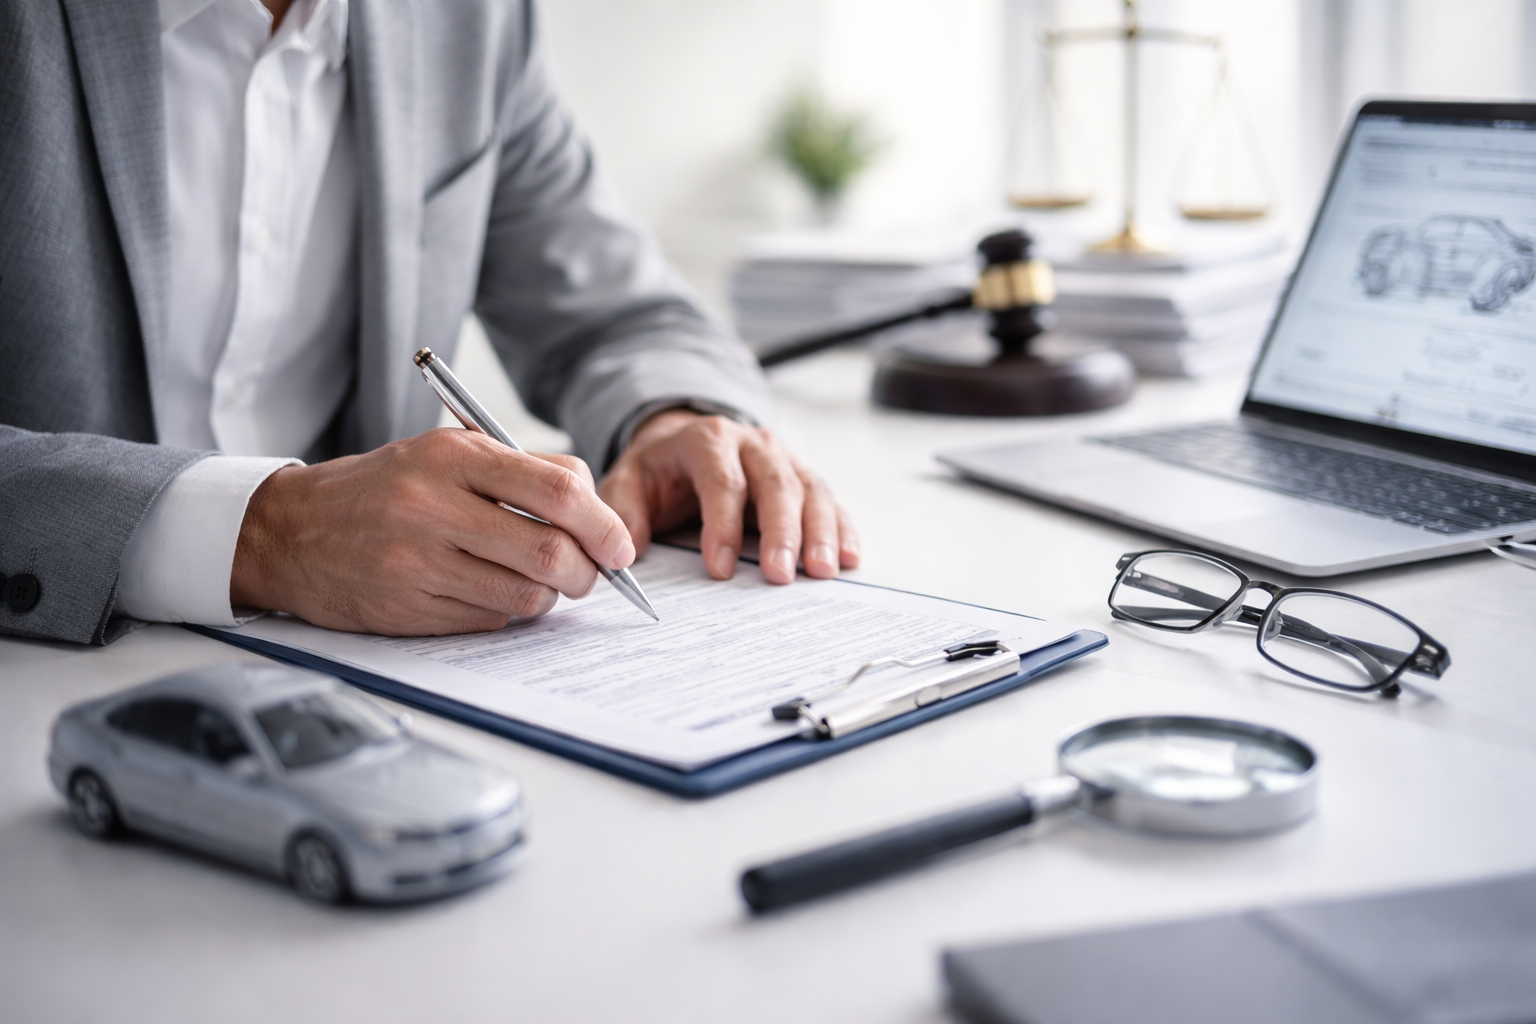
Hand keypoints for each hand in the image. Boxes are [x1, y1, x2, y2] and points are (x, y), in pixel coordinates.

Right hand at [231, 429, 634, 634]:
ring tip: (535, 578)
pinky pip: (490, 618)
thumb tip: (598, 509)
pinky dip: (506, 609)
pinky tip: (486, 589)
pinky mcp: (408, 609)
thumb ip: (524, 471)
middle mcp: (434, 508)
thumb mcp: (448, 453)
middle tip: (589, 573)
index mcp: (452, 457)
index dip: (605, 524)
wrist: (291, 532)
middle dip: (588, 572)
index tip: (620, 544)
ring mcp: (418, 563)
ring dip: (549, 594)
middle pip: (551, 552)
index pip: (559, 491)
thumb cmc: (385, 488)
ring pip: (526, 594)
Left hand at [598, 410, 859, 583]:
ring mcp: (784, 459)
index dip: (722, 525)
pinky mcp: (803, 477)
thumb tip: (628, 551)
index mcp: (707, 440)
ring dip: (820, 532)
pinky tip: (849, 558)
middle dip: (781, 531)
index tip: (720, 568)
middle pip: (775, 483)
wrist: (685, 442)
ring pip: (810, 490)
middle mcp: (753, 444)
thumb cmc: (659, 470)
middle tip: (780, 575)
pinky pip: (829, 500)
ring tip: (823, 571)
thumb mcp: (627, 481)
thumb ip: (625, 512)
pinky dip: (842, 528)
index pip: (721, 480)